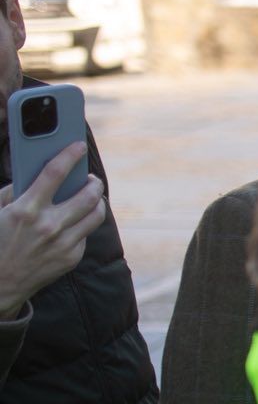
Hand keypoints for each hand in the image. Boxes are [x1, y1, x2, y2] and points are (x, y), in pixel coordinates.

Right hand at [0, 143, 105, 317]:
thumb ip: (15, 191)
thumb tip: (36, 176)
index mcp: (26, 210)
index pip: (55, 173)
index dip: (69, 155)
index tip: (78, 145)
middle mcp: (48, 226)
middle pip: (87, 195)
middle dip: (93, 182)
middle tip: (91, 178)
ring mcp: (63, 243)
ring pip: (96, 214)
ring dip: (97, 201)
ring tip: (92, 196)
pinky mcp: (72, 258)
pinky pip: (85, 234)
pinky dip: (82, 224)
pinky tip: (75, 221)